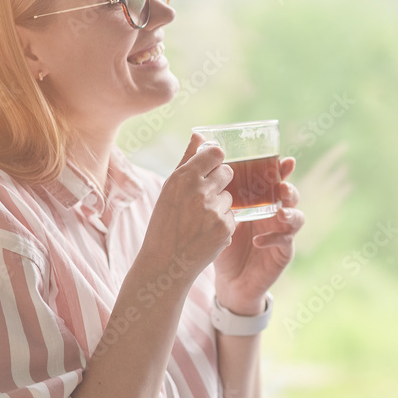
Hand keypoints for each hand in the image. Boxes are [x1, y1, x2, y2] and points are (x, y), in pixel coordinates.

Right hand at [139, 134, 236, 286]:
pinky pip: (232, 216)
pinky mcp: (226, 227)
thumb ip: (187, 160)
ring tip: (199, 220)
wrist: (165, 263)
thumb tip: (199, 134)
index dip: (216, 160)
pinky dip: (223, 223)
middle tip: (205, 196)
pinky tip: (205, 234)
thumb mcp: (169, 189)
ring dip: (220, 205)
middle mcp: (199, 191)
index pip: (215, 153)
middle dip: (221, 181)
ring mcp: (214, 210)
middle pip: (228, 172)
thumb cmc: (164, 223)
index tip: (212, 166)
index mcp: (182, 178)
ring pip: (230, 196)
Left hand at [214, 157, 304, 314]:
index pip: (276, 180)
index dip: (284, 170)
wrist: (228, 279)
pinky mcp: (283, 252)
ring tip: (279, 213)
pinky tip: (259, 241)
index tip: (286, 161)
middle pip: (292, 196)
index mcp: (262, 201)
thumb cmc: (221, 241)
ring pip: (297, 218)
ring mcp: (282, 233)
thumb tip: (199, 147)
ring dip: (290, 213)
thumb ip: (212, 187)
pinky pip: (285, 242)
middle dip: (290, 189)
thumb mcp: (215, 213)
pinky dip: (274, 239)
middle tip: (282, 187)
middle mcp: (276, 214)